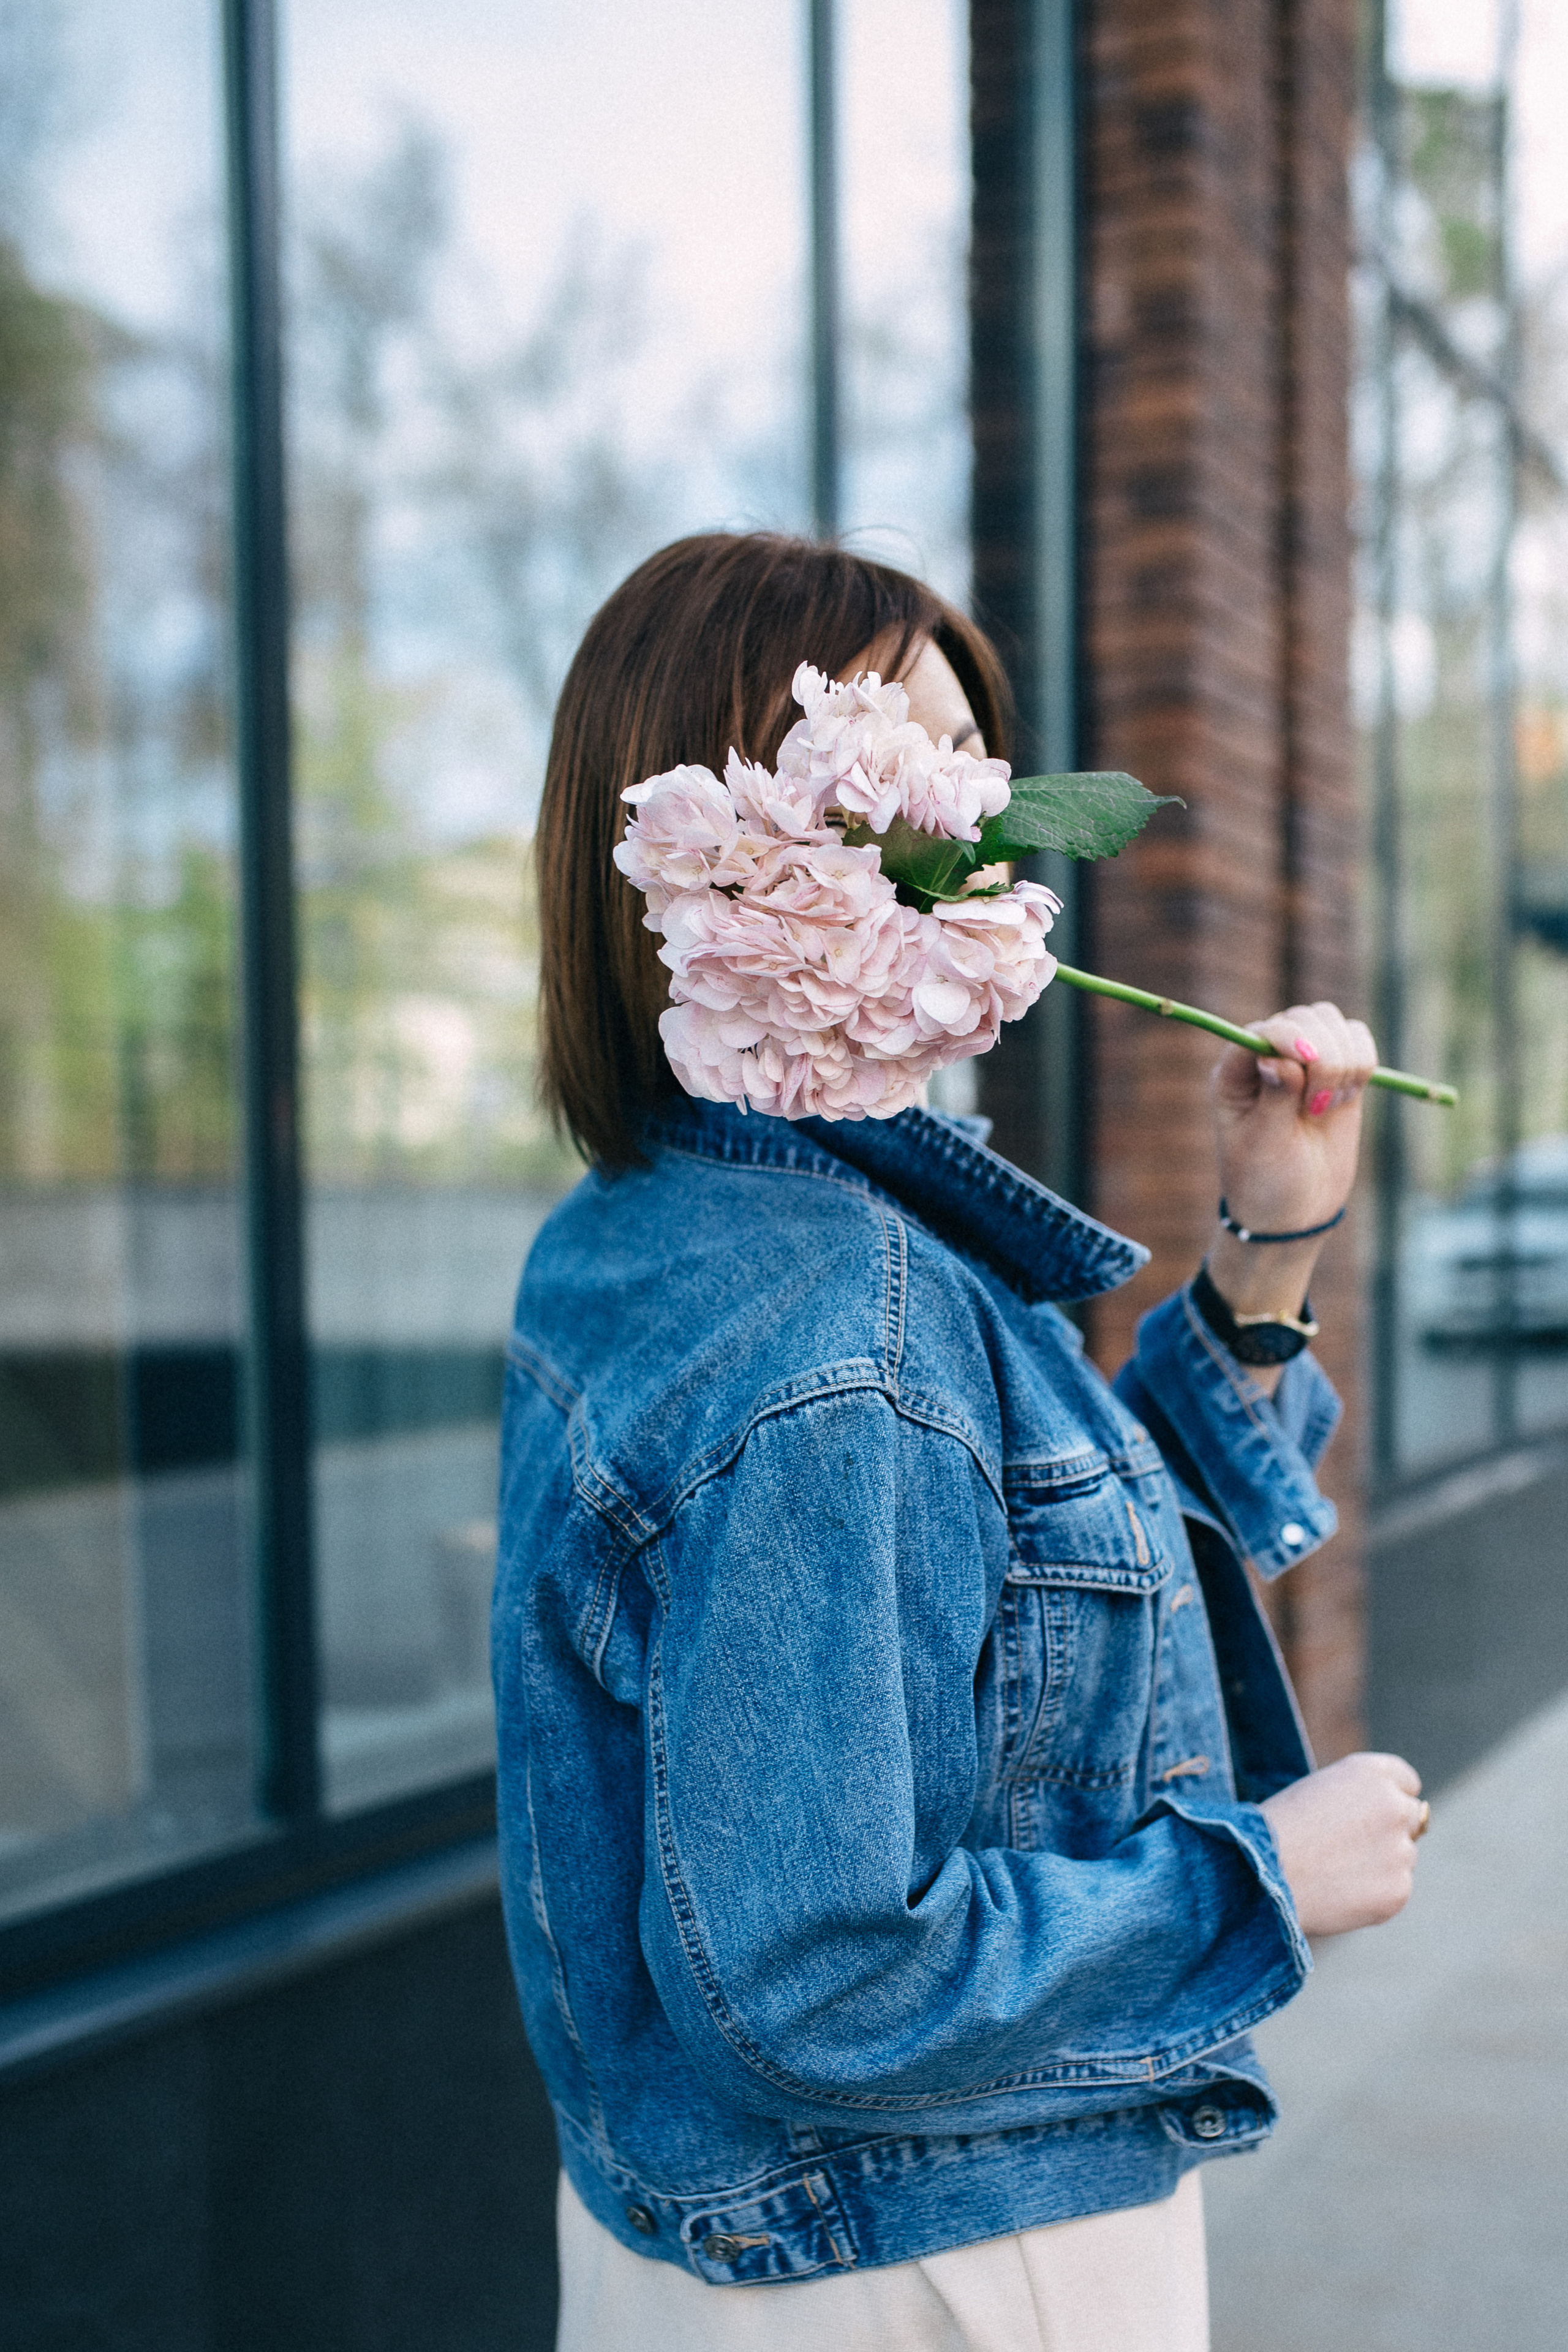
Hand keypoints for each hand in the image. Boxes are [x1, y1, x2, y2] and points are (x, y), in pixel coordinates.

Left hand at [1211, 1000, 1376, 1244]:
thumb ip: (1275, 1098)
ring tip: (1330, 1105)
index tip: (1309, 1062)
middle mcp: (1268, 1059)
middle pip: (1303, 1019)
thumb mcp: (1263, 1144)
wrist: (1294, 1213)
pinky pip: (1359, 1040)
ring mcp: (1305, 1062)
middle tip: (1317, 1107)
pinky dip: (1362, 1061)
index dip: (1288, 1037)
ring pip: (1332, 1022)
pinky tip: (1346, 1097)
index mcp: (1235, 1073)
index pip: (1263, 1031)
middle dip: (1323, 1055)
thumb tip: (1280, 1058)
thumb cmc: (1265, 1182)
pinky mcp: (1338, 1073)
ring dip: (1344, 1059)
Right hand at [1261, 1752, 1425, 1936]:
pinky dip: (1375, 1895)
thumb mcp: (1320, 1791)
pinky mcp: (1399, 1890)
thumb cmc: (1278, 1829)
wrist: (1261, 1872)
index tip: (1372, 1814)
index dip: (1389, 1798)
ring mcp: (1400, 1850)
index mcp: (1371, 1773)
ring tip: (1335, 1872)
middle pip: (1413, 1817)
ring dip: (1382, 1864)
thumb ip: (1360, 1797)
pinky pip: (1396, 1889)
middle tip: (1355, 1847)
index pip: (1407, 1781)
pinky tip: (1340, 1893)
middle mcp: (1393, 1806)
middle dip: (1393, 1830)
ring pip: (1404, 1857)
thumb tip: (1392, 1819)